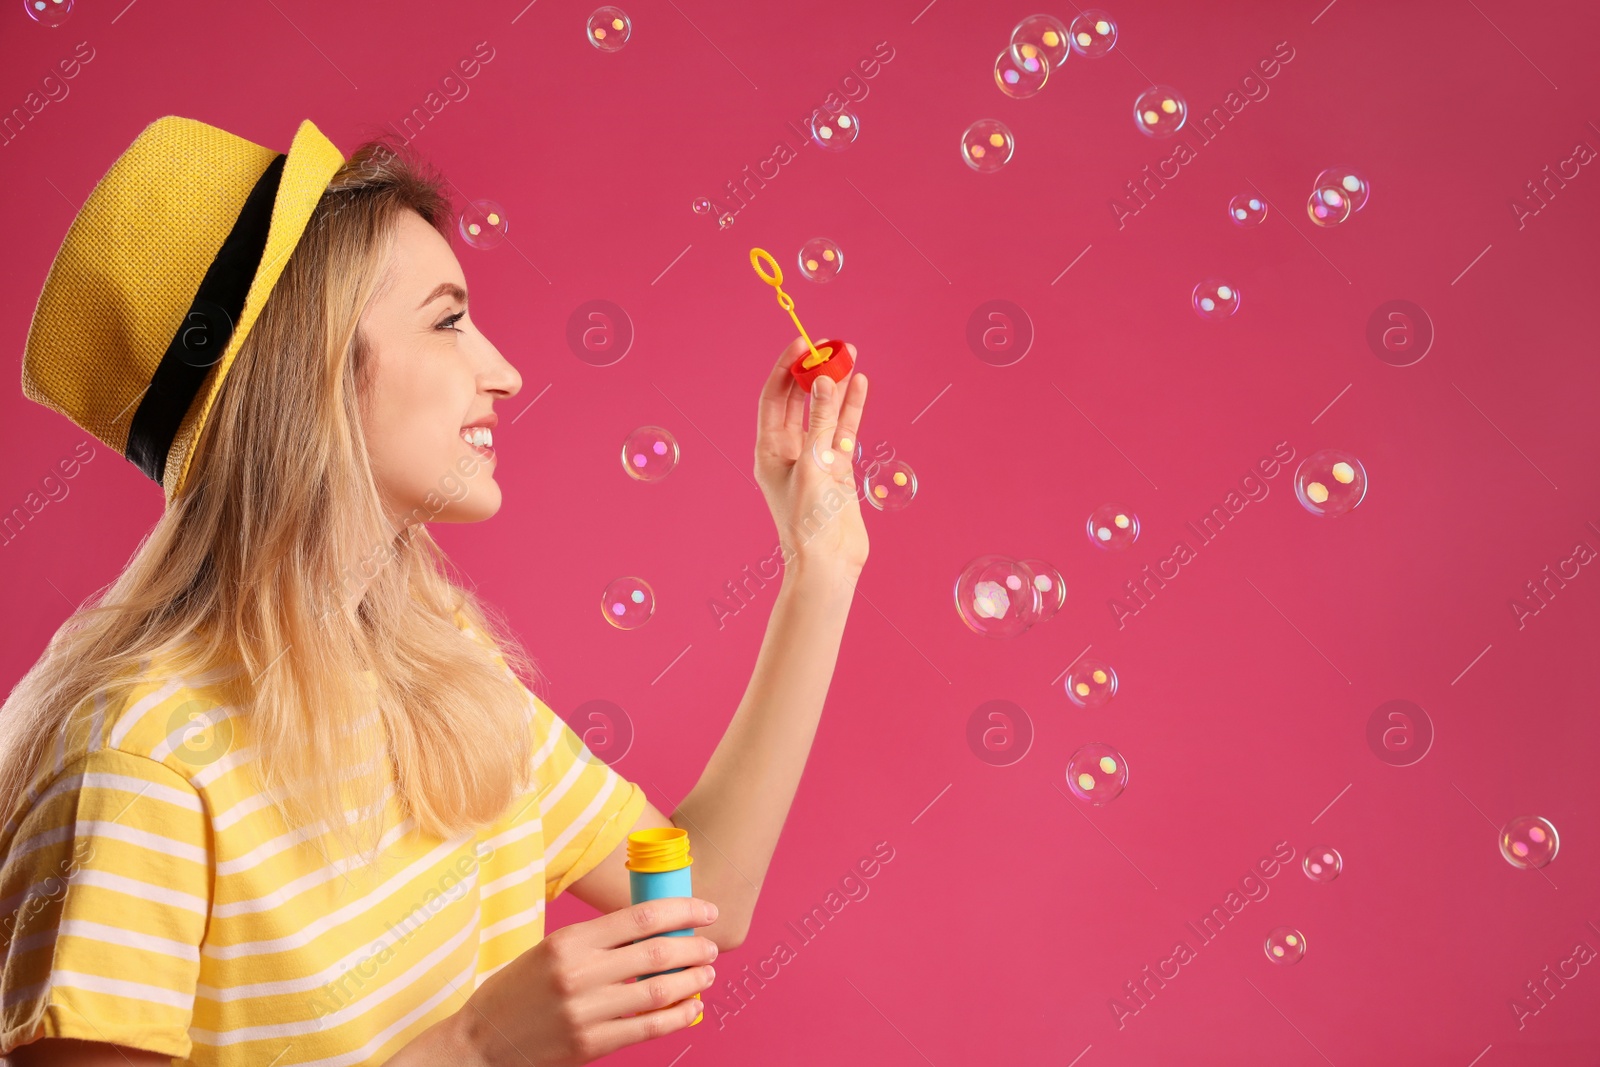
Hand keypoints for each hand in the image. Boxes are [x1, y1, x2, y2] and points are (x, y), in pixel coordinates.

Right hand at [450, 898, 719, 1064]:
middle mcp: (578, 973)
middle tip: (711, 947)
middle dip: (693, 947)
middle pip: (655, 952)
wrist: (480, 1044)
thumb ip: (596, 943)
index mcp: (568, 941)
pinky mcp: (590, 1044)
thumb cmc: (517, 992)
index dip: (682, 911)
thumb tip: (653, 932)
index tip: (707, 911)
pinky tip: (690, 1008)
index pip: (640, 916)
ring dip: (691, 981)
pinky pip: (646, 1028)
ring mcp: (584, 1011)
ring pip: (657, 991)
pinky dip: (676, 1016)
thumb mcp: (549, 952)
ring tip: (707, 975)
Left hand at [754, 337, 869, 577]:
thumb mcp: (813, 467)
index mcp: (769, 451)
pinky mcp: (838, 469)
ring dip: (837, 387)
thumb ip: (821, 423)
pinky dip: (852, 409)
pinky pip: (844, 431)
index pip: (773, 398)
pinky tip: (860, 386)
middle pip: (800, 401)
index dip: (786, 369)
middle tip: (830, 347)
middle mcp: (789, 451)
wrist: (828, 563)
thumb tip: (824, 380)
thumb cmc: (809, 522)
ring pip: (826, 414)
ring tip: (851, 357)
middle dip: (813, 373)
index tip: (801, 344)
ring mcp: (816, 459)